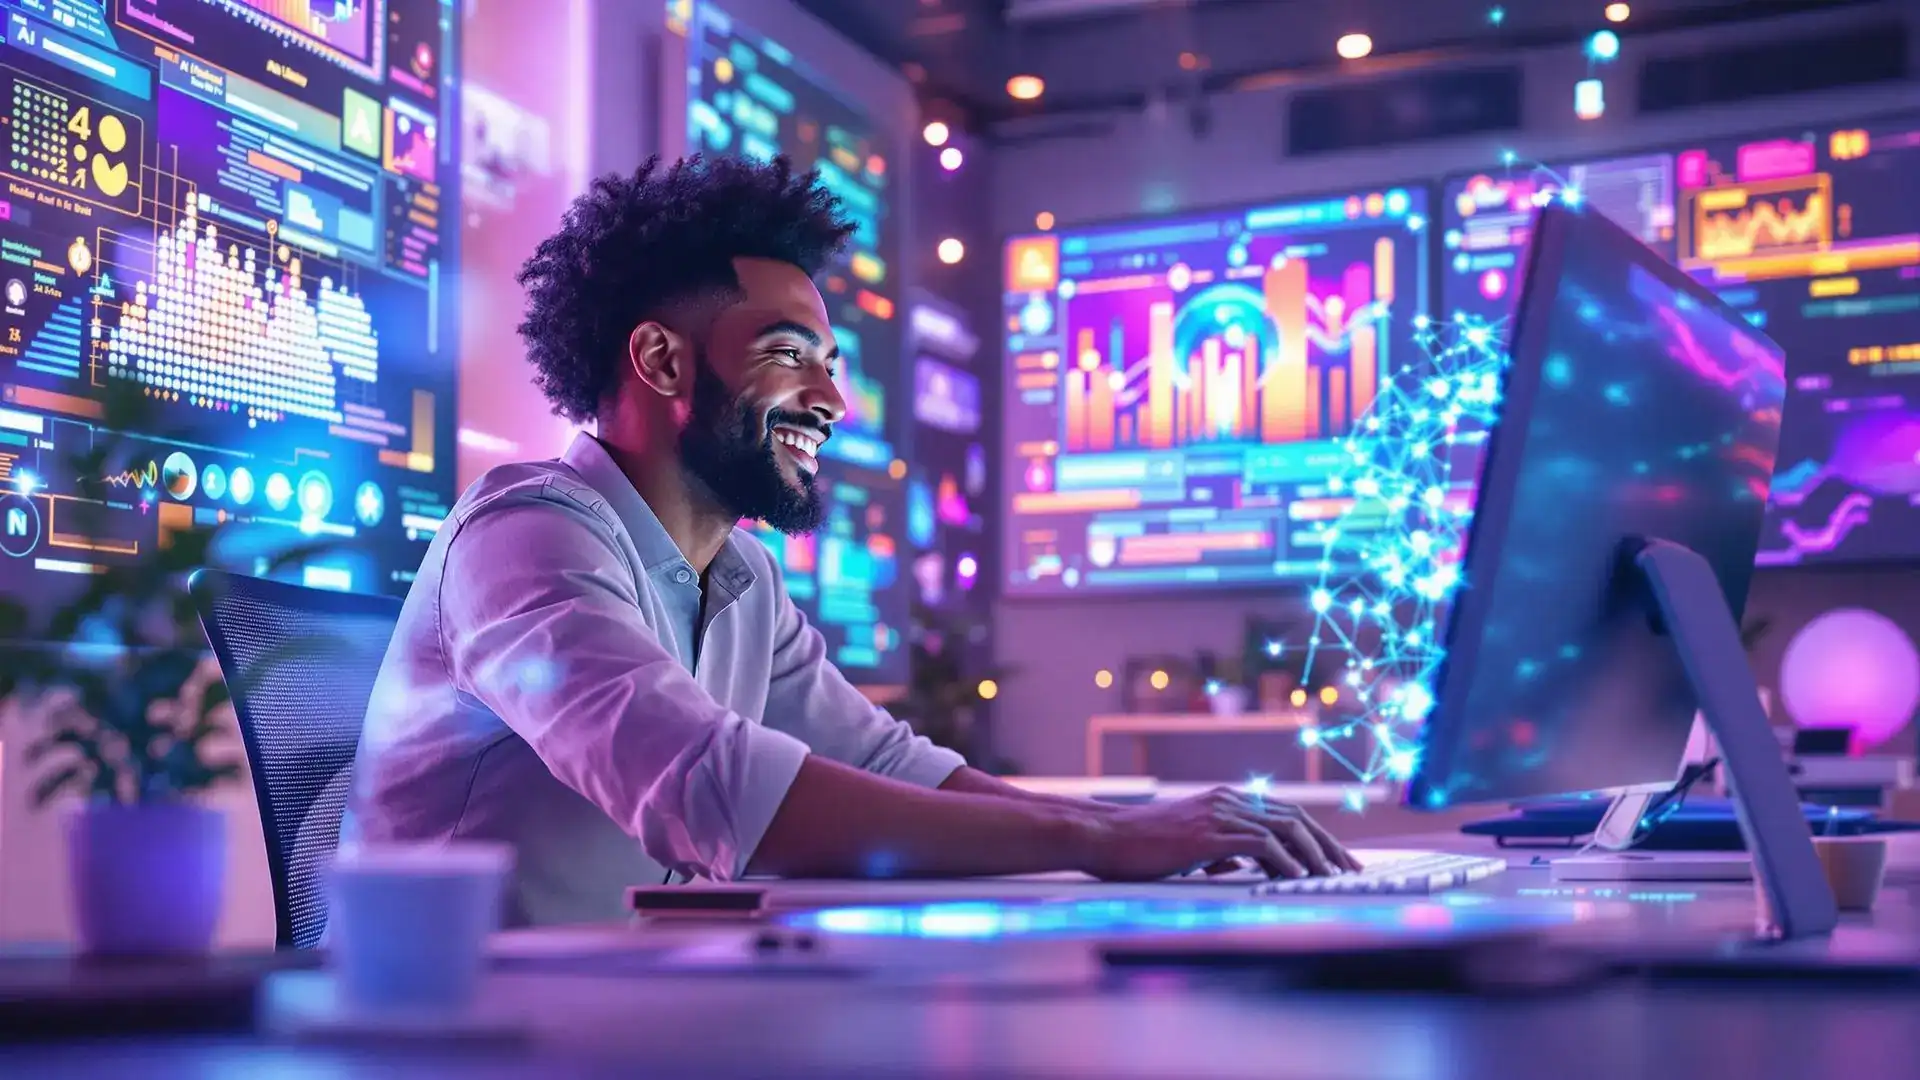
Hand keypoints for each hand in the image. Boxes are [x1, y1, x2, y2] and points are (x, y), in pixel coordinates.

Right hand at [1075, 786, 1363, 880]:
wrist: (1104, 837)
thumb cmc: (1138, 846)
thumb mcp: (1187, 847)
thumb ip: (1217, 852)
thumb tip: (1239, 866)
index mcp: (1225, 800)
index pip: (1285, 813)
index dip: (1317, 836)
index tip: (1338, 860)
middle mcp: (1228, 800)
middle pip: (1296, 817)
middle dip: (1328, 845)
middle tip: (1350, 869)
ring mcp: (1219, 814)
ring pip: (1284, 828)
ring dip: (1314, 854)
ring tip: (1331, 876)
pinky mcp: (1208, 833)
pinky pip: (1259, 844)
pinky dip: (1284, 861)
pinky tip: (1297, 877)